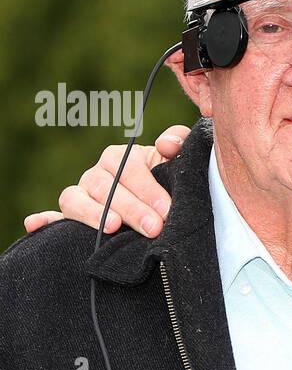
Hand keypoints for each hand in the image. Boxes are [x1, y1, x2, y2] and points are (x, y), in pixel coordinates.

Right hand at [23, 125, 190, 236]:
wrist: (160, 206)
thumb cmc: (168, 179)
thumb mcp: (178, 160)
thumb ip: (178, 142)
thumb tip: (167, 144)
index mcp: (120, 158)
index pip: (128, 168)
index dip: (147, 188)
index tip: (166, 209)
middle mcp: (97, 174)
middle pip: (105, 187)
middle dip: (131, 208)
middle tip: (153, 227)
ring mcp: (82, 196)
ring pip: (75, 200)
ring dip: (93, 214)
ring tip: (114, 227)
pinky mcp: (71, 218)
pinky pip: (53, 218)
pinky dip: (43, 221)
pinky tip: (34, 224)